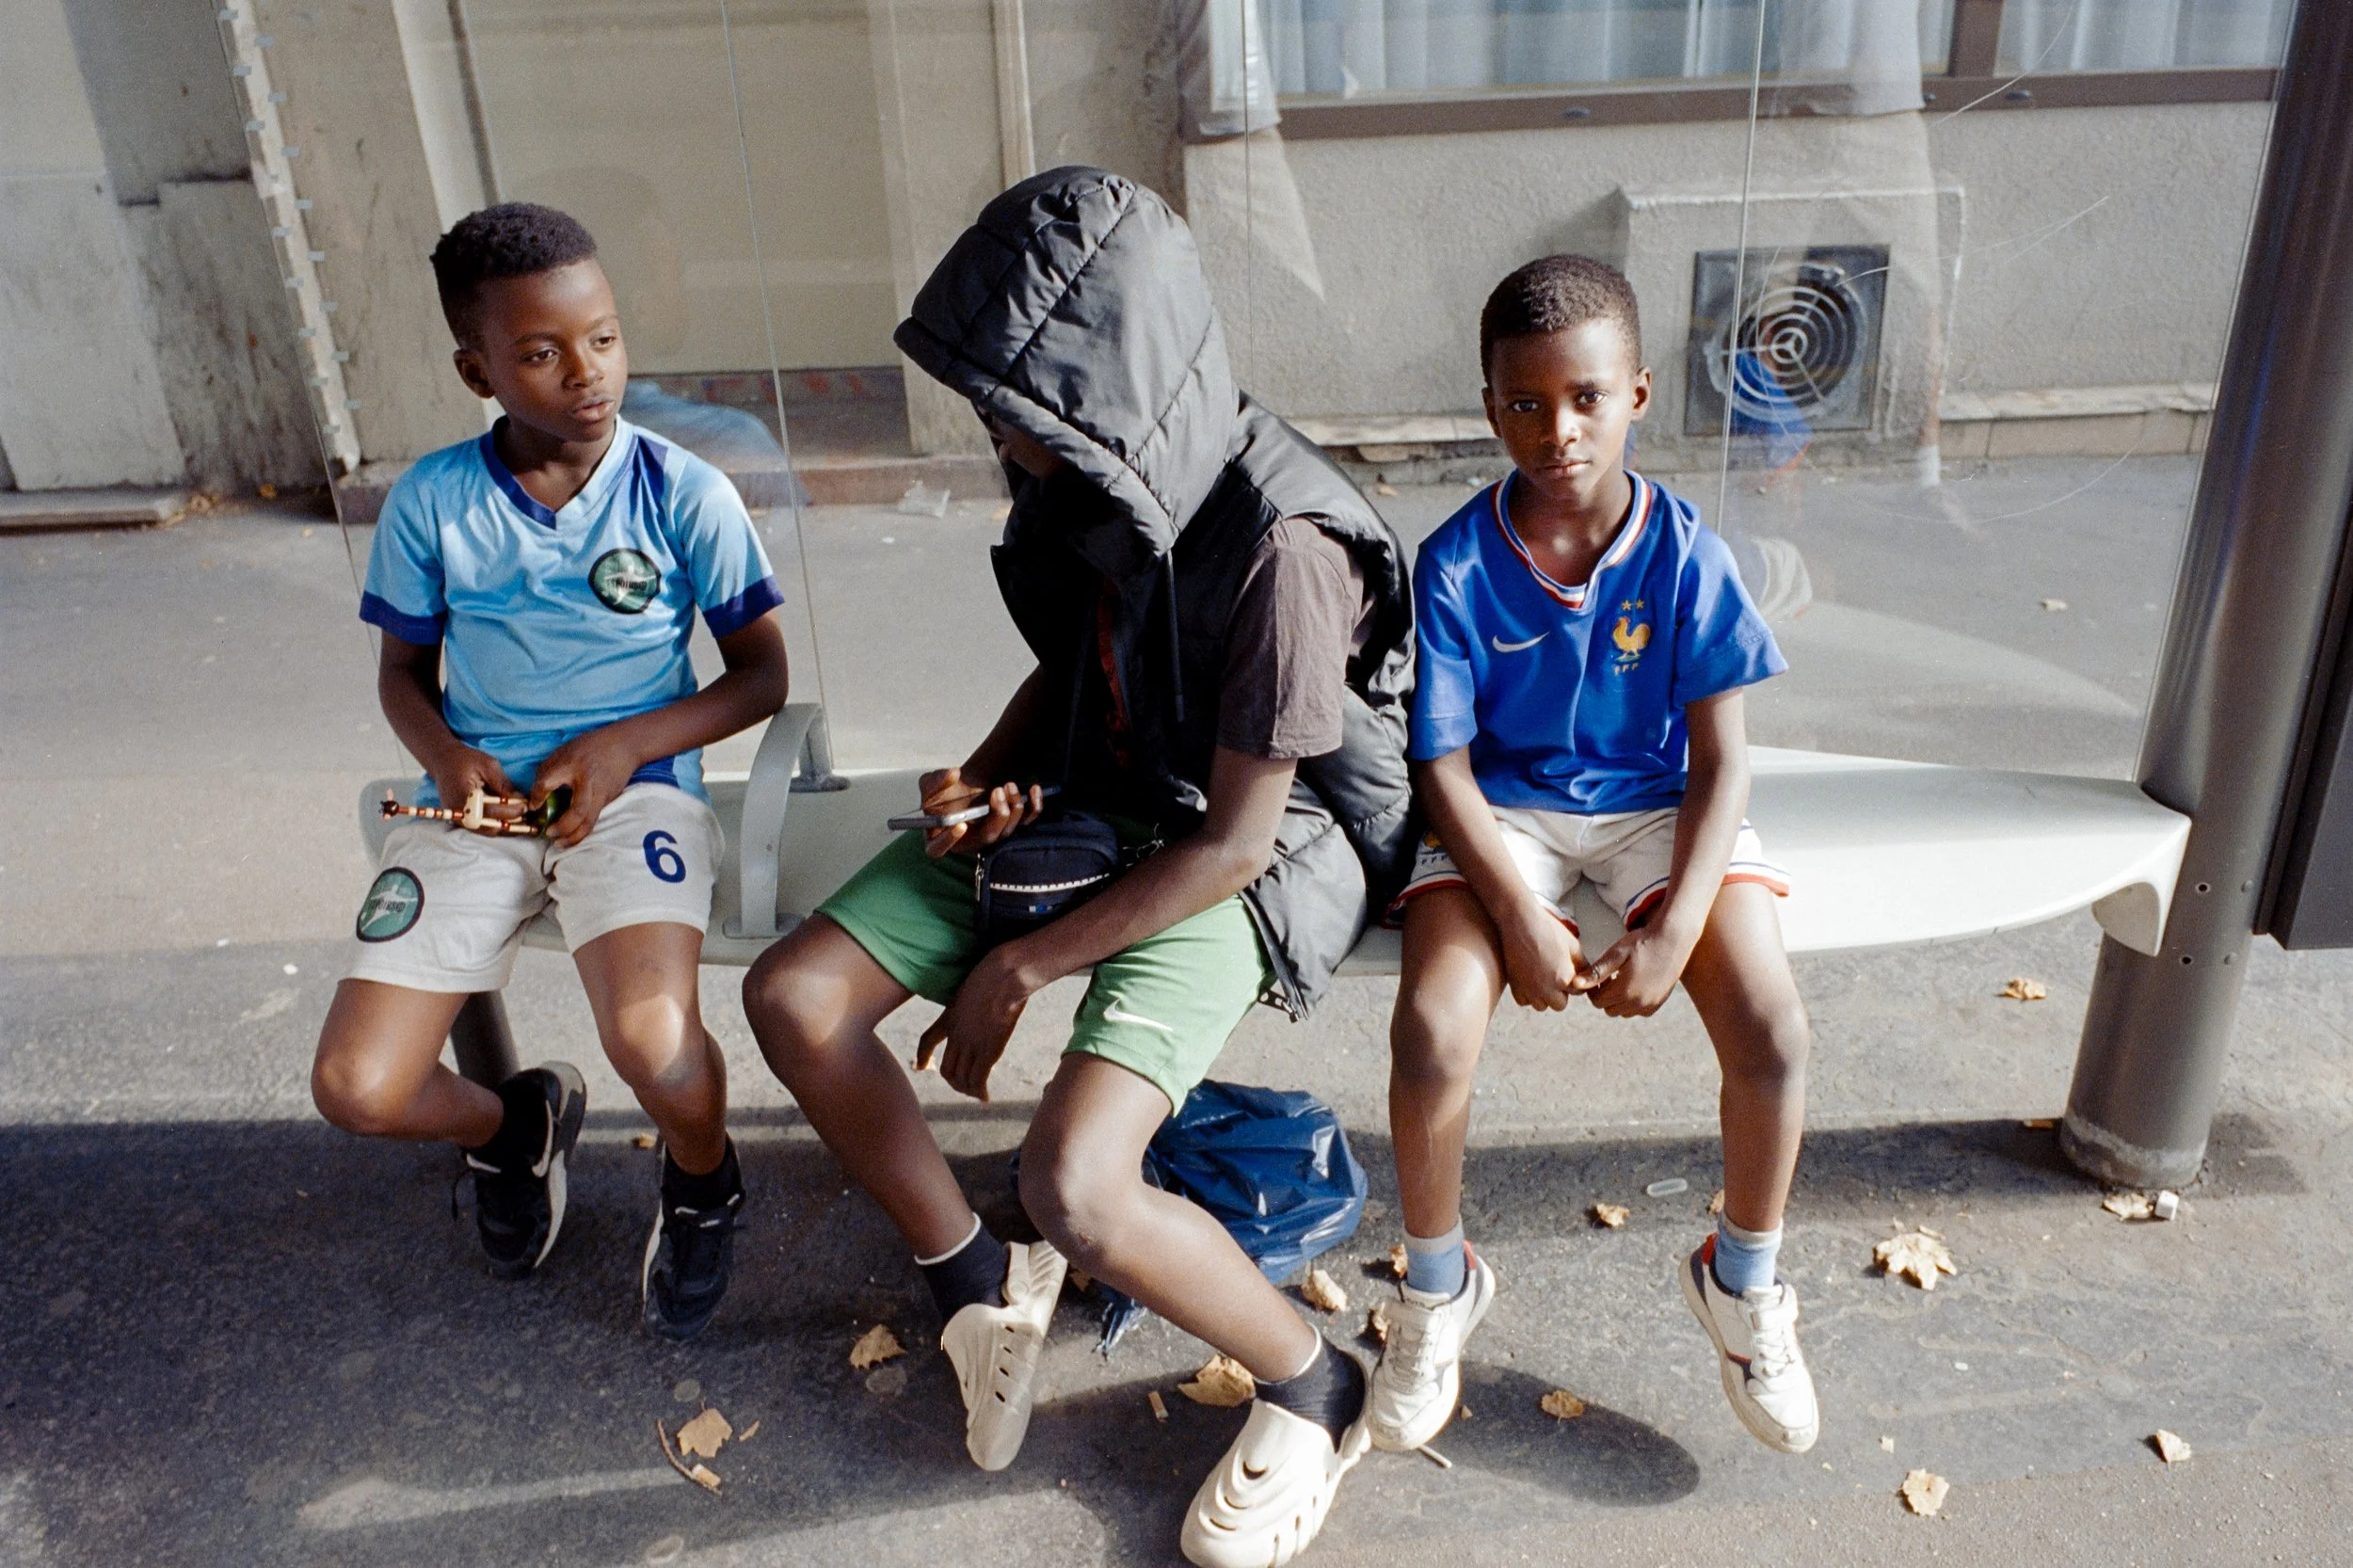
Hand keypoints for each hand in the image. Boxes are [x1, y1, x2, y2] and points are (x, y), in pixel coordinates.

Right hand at [427, 746, 523, 828]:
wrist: (442, 761)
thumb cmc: (465, 760)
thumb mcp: (487, 765)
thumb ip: (503, 783)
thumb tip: (519, 799)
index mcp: (463, 797)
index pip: (491, 811)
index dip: (511, 811)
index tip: (526, 806)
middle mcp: (458, 812)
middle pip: (489, 827)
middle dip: (510, 824)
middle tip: (527, 816)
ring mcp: (457, 818)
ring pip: (486, 831)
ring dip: (504, 827)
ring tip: (521, 820)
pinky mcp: (460, 819)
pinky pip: (481, 827)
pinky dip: (495, 825)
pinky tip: (509, 819)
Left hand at [529, 726, 641, 846]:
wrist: (624, 746)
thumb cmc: (589, 746)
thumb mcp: (564, 751)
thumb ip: (548, 771)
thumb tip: (535, 796)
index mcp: (572, 765)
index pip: (548, 783)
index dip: (537, 797)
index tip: (533, 806)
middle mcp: (588, 781)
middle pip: (578, 810)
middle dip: (563, 826)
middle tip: (549, 834)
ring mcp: (601, 793)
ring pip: (589, 821)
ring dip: (574, 837)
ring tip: (559, 844)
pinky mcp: (608, 800)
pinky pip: (593, 819)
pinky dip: (581, 831)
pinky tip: (571, 836)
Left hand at [914, 947, 1035, 1100]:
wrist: (1006, 974)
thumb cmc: (998, 971)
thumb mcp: (974, 983)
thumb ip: (973, 996)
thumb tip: (985, 991)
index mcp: (949, 1016)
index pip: (927, 1041)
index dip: (922, 1057)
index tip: (920, 1067)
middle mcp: (957, 1035)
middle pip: (946, 1069)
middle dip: (954, 1082)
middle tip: (964, 1087)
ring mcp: (971, 1044)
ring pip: (962, 1078)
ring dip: (968, 1089)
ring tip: (977, 1093)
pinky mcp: (988, 1051)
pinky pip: (978, 1080)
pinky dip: (980, 1092)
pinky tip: (985, 1098)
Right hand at [915, 767, 1043, 858]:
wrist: (966, 786)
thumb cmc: (943, 792)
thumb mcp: (930, 784)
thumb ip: (935, 781)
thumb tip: (953, 774)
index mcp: (941, 836)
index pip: (939, 849)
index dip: (949, 840)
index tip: (960, 825)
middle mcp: (969, 841)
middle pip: (986, 838)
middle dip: (997, 815)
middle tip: (997, 791)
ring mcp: (991, 835)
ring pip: (1007, 830)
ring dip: (1013, 807)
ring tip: (1009, 786)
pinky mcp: (1008, 825)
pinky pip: (1026, 821)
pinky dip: (1034, 806)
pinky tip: (1034, 789)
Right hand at [1495, 894, 1583, 1010]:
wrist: (1519, 921)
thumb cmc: (1547, 929)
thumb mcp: (1573, 945)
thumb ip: (1583, 964)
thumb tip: (1587, 975)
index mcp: (1564, 979)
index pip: (1577, 992)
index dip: (1575, 981)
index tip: (1569, 970)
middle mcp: (1546, 989)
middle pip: (1559, 1004)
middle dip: (1561, 993)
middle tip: (1556, 975)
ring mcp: (1529, 989)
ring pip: (1541, 1005)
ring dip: (1544, 995)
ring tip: (1542, 977)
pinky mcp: (1515, 986)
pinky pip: (1525, 1001)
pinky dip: (1528, 994)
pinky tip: (1530, 979)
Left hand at [1572, 921, 1695, 1016]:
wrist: (1673, 939)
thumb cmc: (1642, 942)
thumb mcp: (1616, 954)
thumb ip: (1596, 972)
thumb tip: (1575, 984)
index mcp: (1624, 990)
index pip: (1597, 1002)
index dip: (1594, 991)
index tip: (1598, 977)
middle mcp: (1638, 1002)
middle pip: (1609, 1009)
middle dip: (1606, 996)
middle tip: (1610, 977)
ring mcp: (1650, 1004)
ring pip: (1624, 1012)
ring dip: (1619, 1001)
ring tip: (1623, 979)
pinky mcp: (1659, 1003)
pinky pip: (1640, 1011)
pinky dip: (1634, 1003)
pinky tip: (1636, 984)